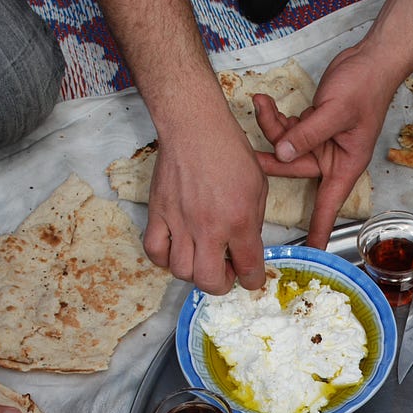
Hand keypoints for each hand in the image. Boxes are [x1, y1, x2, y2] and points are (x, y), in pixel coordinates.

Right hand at [144, 118, 268, 294]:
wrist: (195, 127)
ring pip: (181, 271)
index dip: (253, 280)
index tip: (251, 277)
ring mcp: (180, 222)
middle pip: (209, 281)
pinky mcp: (158, 213)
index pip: (248, 270)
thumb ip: (253, 223)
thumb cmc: (229, 151)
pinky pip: (154, 251)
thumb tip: (246, 248)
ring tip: (201, 258)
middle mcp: (209, 227)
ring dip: (194, 272)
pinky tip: (176, 249)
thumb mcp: (258, 187)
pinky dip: (164, 259)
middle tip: (224, 272)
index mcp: (239, 220)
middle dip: (221, 285)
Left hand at [254, 43, 393, 249]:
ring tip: (262, 104)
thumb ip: (306, 134)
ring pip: (286, 146)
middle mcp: (331, 158)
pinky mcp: (311, 127)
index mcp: (345, 165)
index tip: (312, 251)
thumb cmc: (365, 87)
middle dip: (273, 154)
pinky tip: (267, 102)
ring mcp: (320, 143)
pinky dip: (276, 117)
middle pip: (294, 168)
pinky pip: (287, 130)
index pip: (329, 206)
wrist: (370, 60)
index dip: (319, 229)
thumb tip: (281, 153)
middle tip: (249, 153)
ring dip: (272, 127)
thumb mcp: (335, 112)